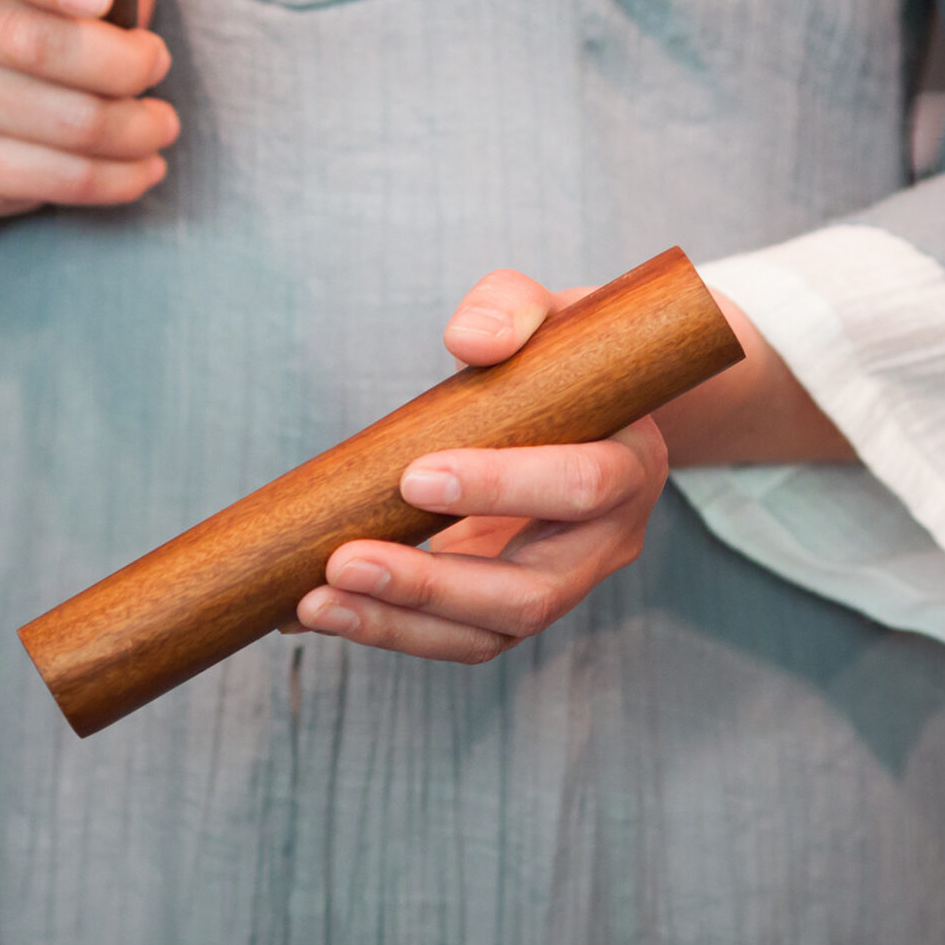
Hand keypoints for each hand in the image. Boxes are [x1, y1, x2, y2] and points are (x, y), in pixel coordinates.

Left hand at [293, 271, 671, 663]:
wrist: (584, 406)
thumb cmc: (562, 355)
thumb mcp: (549, 312)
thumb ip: (510, 309)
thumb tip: (468, 340)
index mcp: (630, 463)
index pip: (580, 487)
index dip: (502, 487)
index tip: (412, 477)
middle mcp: (607, 540)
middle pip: (531, 591)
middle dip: (432, 584)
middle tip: (343, 562)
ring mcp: (562, 582)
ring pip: (490, 632)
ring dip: (397, 624)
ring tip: (314, 603)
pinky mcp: (512, 606)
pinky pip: (456, 636)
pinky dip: (387, 628)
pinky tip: (319, 609)